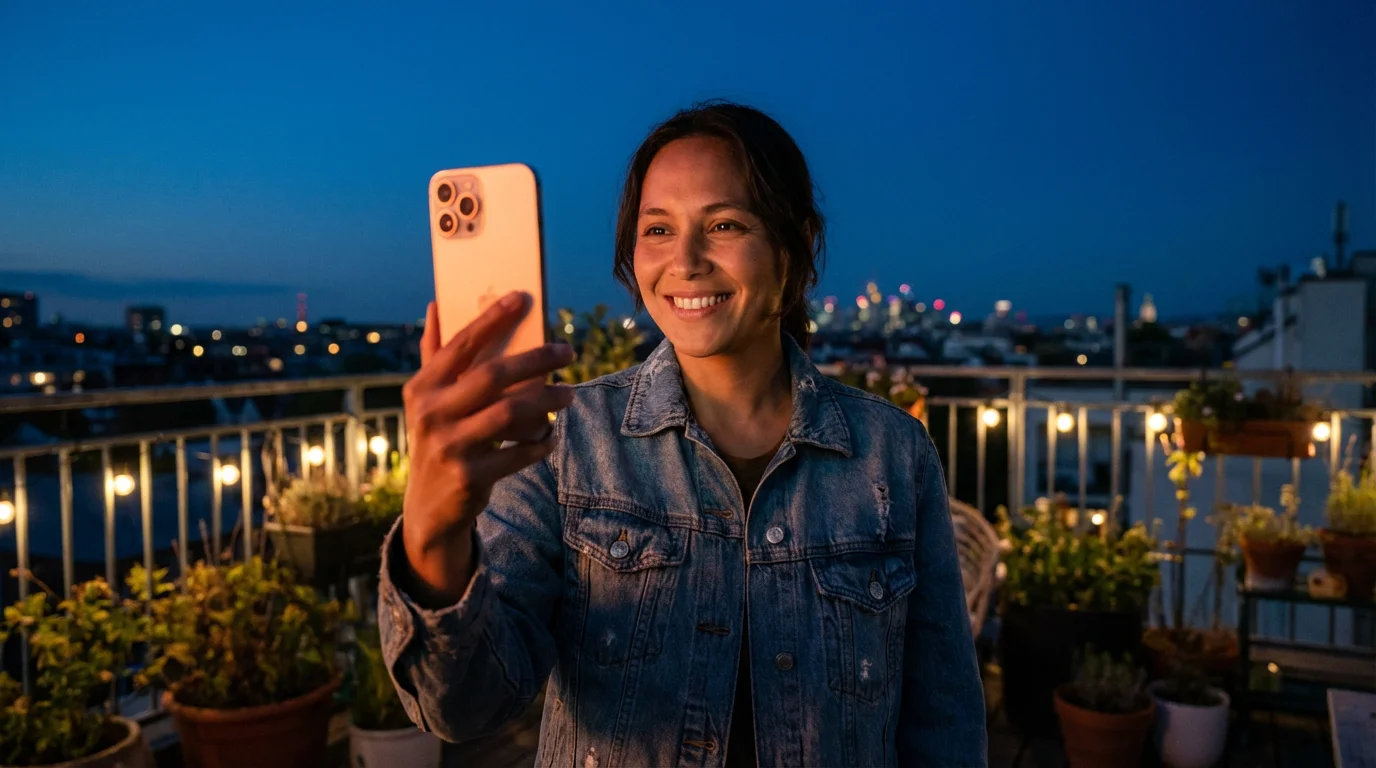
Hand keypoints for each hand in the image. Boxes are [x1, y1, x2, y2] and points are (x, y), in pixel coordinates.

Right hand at [400, 292, 573, 603]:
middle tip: (567, 351)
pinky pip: (518, 453)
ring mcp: (449, 446)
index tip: (522, 298)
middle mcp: (430, 413)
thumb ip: (433, 355)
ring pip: (510, 413)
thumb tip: (435, 305)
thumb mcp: (427, 401)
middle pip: (492, 375)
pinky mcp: (469, 476)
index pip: (460, 344)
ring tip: (569, 393)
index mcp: (421, 387)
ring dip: (546, 400)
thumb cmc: (438, 439)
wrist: (428, 508)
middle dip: (535, 359)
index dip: (492, 319)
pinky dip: (540, 443)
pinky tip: (551, 434)